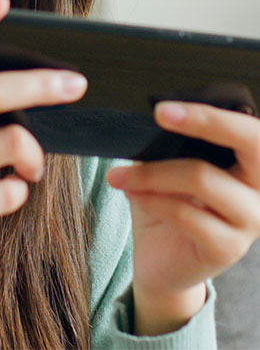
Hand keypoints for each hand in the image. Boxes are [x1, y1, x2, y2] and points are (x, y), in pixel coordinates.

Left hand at [106, 101, 259, 333]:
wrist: (160, 261)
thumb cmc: (168, 203)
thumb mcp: (170, 164)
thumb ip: (173, 140)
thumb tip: (156, 111)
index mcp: (250, 163)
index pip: (249, 129)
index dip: (212, 113)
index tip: (165, 107)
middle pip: (252, 143)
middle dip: (205, 122)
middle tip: (159, 114)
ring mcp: (249, 221)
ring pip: (203, 179)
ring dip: (153, 172)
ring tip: (122, 175)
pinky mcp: (228, 248)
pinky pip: (187, 215)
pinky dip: (152, 200)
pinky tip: (132, 194)